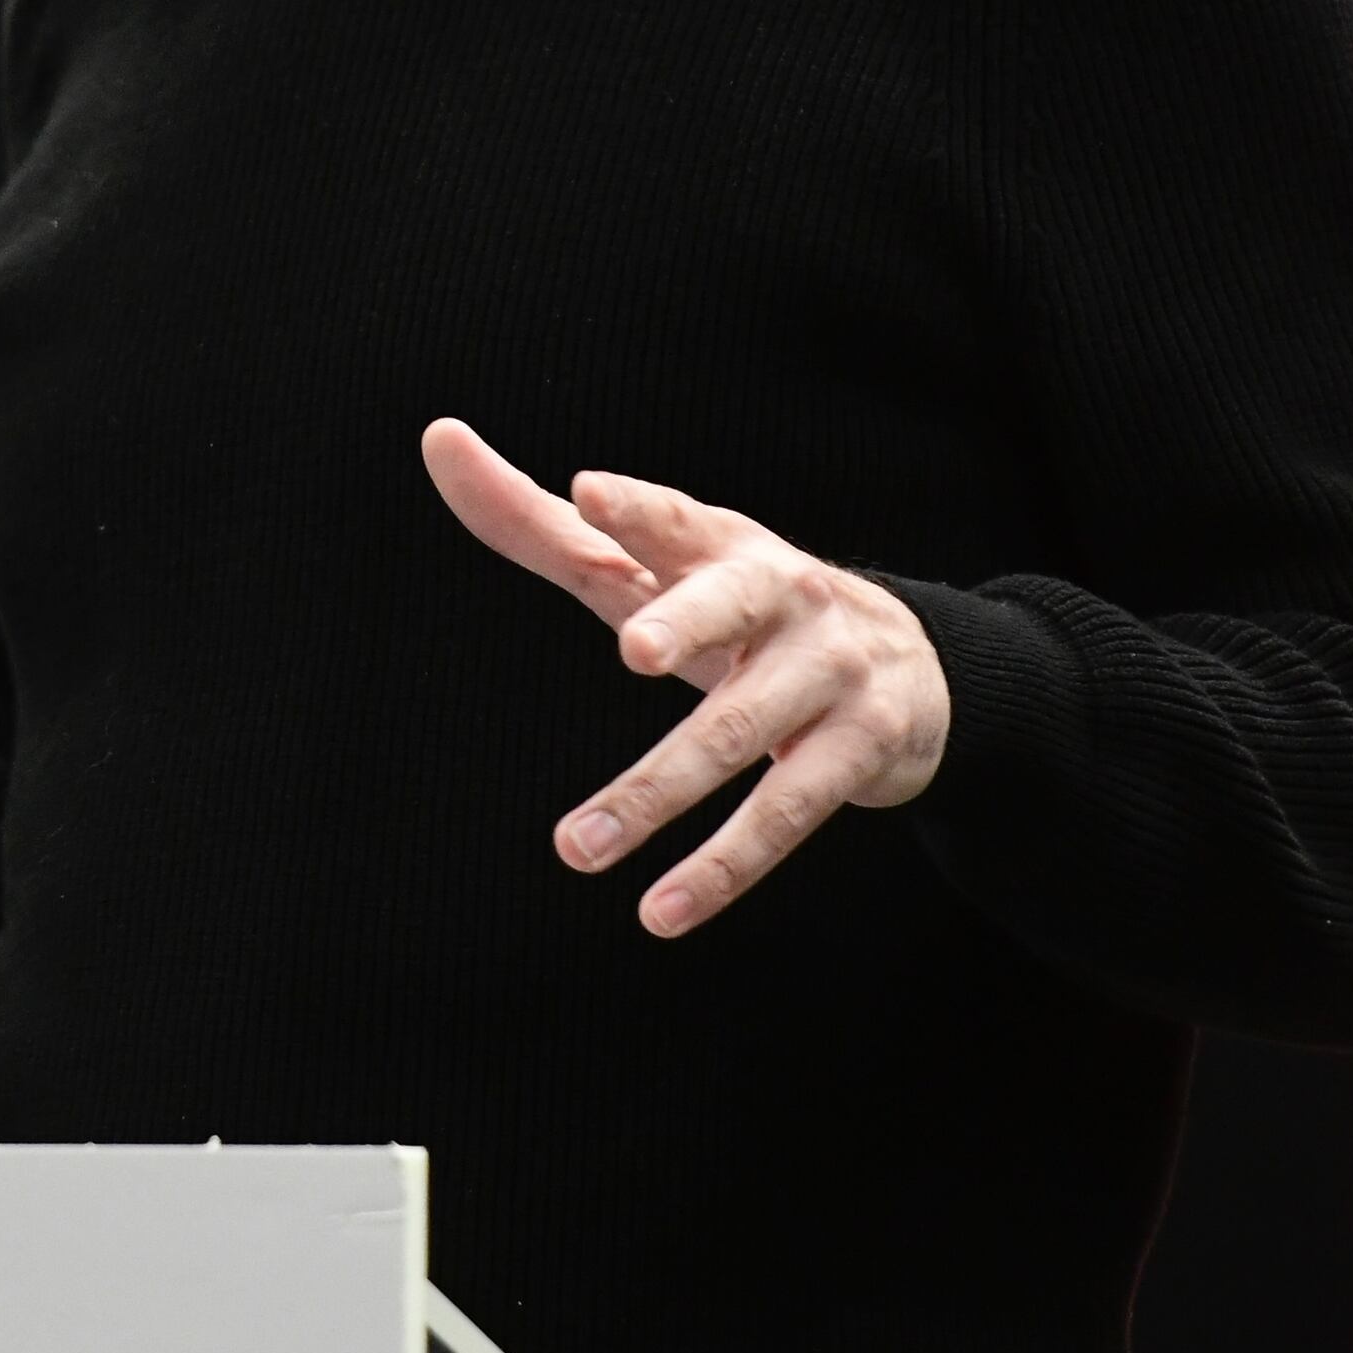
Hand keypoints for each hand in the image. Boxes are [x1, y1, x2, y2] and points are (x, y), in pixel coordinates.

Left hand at [420, 418, 949, 937]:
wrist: (914, 667)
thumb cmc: (739, 610)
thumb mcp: (653, 567)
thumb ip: (543, 523)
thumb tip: (438, 441)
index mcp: (724, 543)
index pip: (676, 519)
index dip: (638, 509)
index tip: (588, 494)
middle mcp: (785, 594)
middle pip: (731, 604)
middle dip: (688, 620)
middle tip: (634, 646)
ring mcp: (830, 670)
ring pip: (739, 733)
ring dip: (656, 793)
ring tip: (574, 849)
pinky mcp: (861, 749)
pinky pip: (786, 814)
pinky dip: (722, 868)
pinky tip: (660, 911)